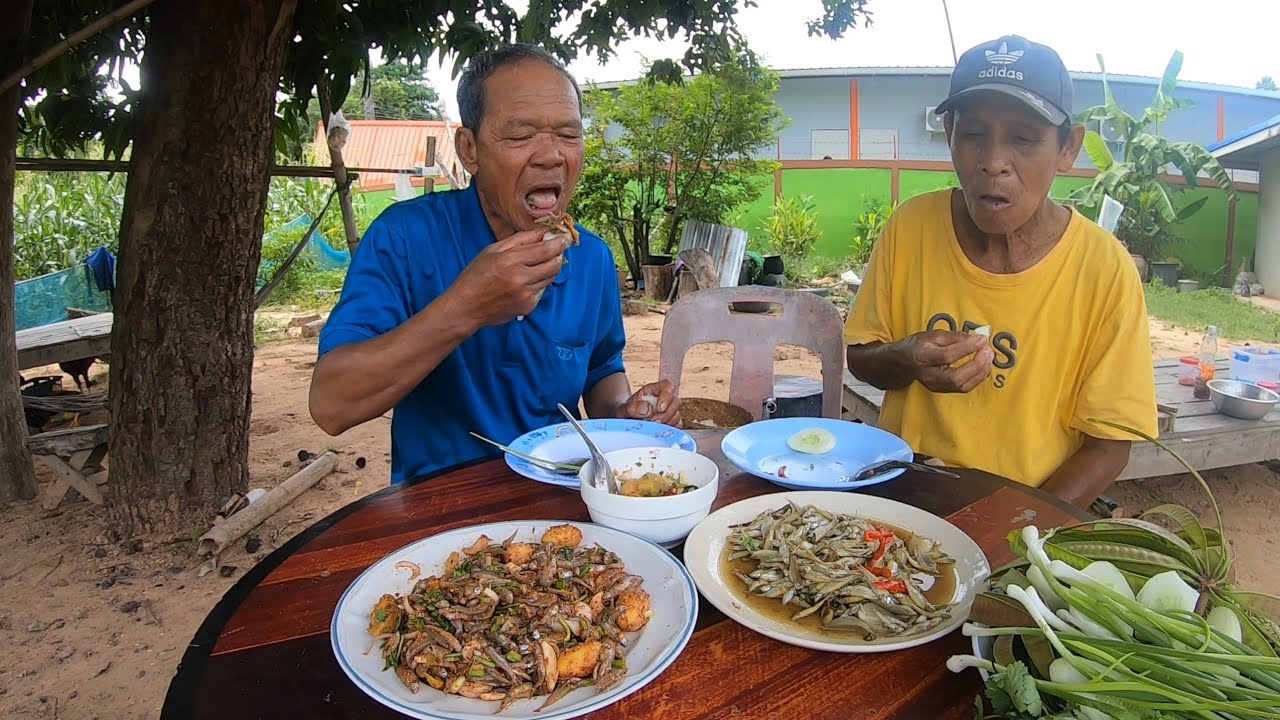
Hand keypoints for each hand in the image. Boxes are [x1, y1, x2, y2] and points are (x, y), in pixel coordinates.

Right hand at [446, 230, 569, 326]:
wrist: (466, 307)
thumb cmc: (475, 276)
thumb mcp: (492, 251)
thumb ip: (519, 240)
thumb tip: (541, 232)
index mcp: (510, 261)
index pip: (545, 250)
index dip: (559, 243)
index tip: (564, 238)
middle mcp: (521, 278)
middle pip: (554, 264)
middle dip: (558, 255)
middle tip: (557, 249)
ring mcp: (526, 295)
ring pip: (550, 278)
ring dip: (549, 269)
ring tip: (537, 264)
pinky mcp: (528, 307)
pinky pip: (542, 291)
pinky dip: (539, 283)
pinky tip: (525, 281)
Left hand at [620, 379, 680, 425]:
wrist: (625, 422)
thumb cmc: (626, 412)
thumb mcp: (624, 408)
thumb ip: (633, 407)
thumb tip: (647, 409)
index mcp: (653, 390)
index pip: (666, 386)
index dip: (667, 396)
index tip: (660, 408)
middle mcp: (663, 399)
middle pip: (675, 401)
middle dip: (667, 414)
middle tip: (655, 421)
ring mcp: (668, 411)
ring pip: (677, 415)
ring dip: (668, 423)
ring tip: (654, 427)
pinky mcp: (670, 422)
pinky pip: (677, 426)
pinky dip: (670, 430)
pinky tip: (659, 431)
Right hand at [898, 330, 993, 392]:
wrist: (901, 363)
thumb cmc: (917, 346)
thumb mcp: (932, 335)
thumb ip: (954, 337)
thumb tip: (976, 338)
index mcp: (922, 357)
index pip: (948, 355)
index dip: (967, 347)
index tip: (982, 339)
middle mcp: (928, 375)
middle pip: (956, 377)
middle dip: (977, 364)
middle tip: (988, 350)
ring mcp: (934, 386)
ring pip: (962, 386)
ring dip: (980, 372)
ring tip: (988, 357)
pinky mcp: (941, 390)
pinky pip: (963, 388)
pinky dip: (977, 378)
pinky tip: (983, 366)